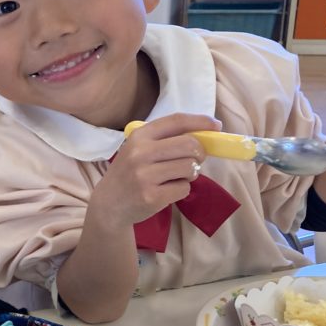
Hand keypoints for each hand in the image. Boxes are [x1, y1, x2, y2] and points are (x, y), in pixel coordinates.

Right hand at [93, 113, 219, 227]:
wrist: (108, 205)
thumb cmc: (129, 173)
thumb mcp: (138, 150)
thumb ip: (165, 140)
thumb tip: (207, 132)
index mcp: (139, 137)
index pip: (176, 121)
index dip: (200, 122)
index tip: (216, 126)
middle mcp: (140, 153)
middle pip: (190, 145)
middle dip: (199, 154)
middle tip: (194, 161)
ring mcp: (145, 176)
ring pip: (190, 167)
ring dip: (191, 174)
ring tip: (177, 177)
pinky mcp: (152, 197)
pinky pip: (184, 188)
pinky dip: (181, 190)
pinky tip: (167, 191)